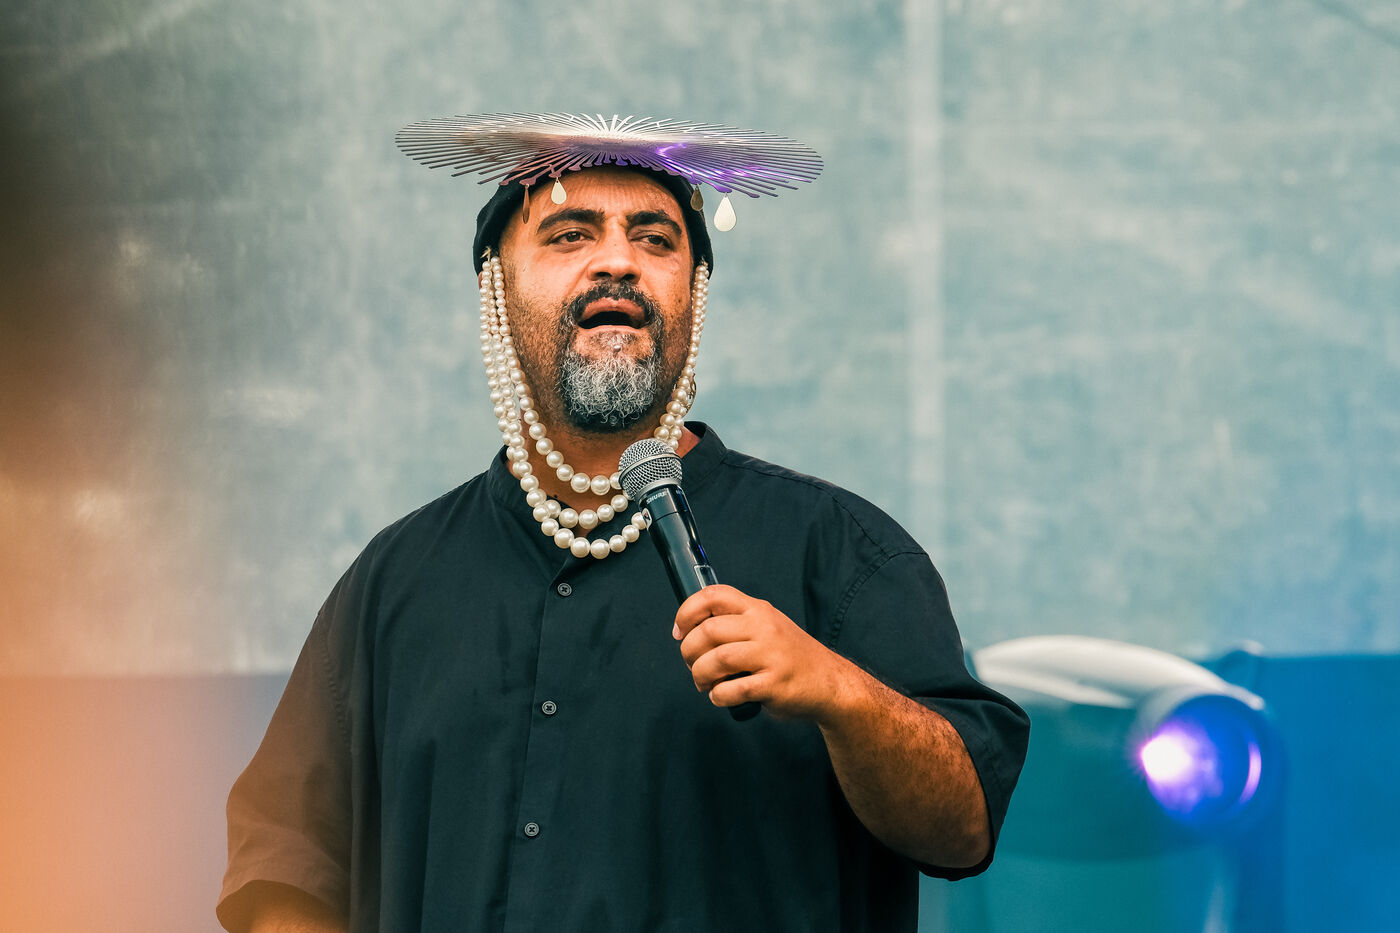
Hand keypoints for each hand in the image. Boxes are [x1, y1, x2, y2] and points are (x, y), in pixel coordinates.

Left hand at [672, 584, 852, 720]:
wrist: (831, 683)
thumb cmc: (792, 658)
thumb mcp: (768, 626)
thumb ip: (737, 624)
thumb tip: (692, 633)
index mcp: (758, 610)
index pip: (714, 596)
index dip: (687, 612)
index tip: (679, 632)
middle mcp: (764, 628)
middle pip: (708, 630)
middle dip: (689, 652)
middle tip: (691, 665)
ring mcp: (770, 655)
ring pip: (716, 660)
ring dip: (700, 675)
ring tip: (704, 684)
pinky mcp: (773, 684)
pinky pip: (732, 689)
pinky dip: (718, 696)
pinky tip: (722, 697)